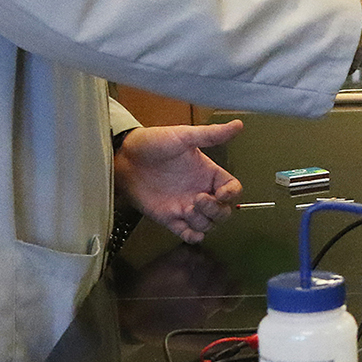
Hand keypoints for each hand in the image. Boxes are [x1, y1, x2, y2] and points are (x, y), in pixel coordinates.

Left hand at [113, 121, 243, 243]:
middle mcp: (200, 191)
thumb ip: (211, 134)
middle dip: (216, 211)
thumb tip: (237, 125)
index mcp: (207, 173)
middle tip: (199, 200)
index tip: (221, 193)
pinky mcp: (169, 218)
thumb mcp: (184, 136)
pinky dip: (192, 236)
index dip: (231, 194)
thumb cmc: (152, 143)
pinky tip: (189, 230)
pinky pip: (187, 234)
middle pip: (223, 211)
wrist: (123, 157)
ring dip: (202, 221)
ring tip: (187, 208)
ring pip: (207, 224)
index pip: (232, 189)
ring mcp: (185, 206)